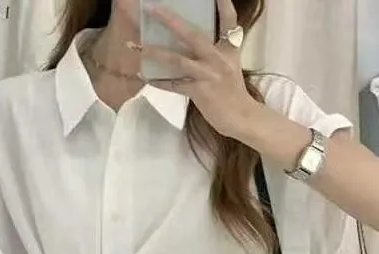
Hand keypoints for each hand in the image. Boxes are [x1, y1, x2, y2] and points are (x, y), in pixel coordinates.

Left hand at [131, 0, 257, 139]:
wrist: (242, 117)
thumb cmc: (233, 92)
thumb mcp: (229, 65)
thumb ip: (214, 52)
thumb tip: (190, 41)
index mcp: (228, 49)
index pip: (229, 20)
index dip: (223, 5)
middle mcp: (219, 58)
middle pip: (192, 34)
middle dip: (170, 20)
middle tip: (152, 9)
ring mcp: (209, 75)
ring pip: (177, 60)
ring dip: (155, 53)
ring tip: (137, 47)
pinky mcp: (200, 92)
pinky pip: (174, 85)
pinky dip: (160, 82)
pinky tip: (145, 77)